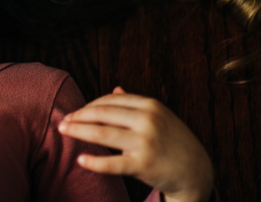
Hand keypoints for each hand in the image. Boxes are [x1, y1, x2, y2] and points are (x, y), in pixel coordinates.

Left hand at [58, 87, 213, 201]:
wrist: (197, 172)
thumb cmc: (173, 142)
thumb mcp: (159, 116)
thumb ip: (135, 103)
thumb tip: (116, 87)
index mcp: (150, 105)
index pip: (110, 100)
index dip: (89, 105)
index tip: (75, 111)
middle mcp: (148, 120)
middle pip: (102, 113)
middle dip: (79, 116)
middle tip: (62, 121)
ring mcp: (146, 142)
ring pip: (102, 133)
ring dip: (78, 131)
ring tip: (63, 131)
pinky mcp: (144, 164)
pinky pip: (112, 163)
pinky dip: (94, 161)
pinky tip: (81, 159)